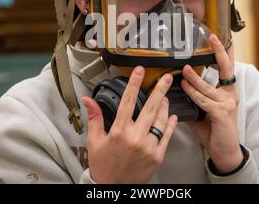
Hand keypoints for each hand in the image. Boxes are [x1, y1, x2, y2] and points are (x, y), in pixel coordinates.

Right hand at [82, 66, 177, 183]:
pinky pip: (166, 136)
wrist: (113, 188)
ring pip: (160, 120)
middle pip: (150, 107)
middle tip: (166, 78)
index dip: (134, 83)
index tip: (139, 71)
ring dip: (164, 106)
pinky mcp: (157, 156)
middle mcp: (135, 138)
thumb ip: (94, 117)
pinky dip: (169, 124)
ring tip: (165, 97)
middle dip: (160, 90)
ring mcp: (148, 147)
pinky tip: (170, 116)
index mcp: (119, 131)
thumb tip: (88, 100)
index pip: (127, 101)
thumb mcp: (94, 140)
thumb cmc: (103, 165)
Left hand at [181, 34, 242, 172]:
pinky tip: (184, 88)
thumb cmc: (213, 131)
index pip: (227, 68)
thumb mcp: (202, 112)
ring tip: (183, 69)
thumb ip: (192, 100)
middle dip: (219, 52)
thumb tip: (174, 90)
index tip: (219, 37)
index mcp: (227, 92)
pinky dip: (193, 94)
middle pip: (225, 69)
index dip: (225, 52)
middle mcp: (230, 95)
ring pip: (207, 87)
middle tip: (212, 38)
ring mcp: (227, 104)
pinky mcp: (221, 114)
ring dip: (194, 78)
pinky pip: (203, 101)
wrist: (225, 152)